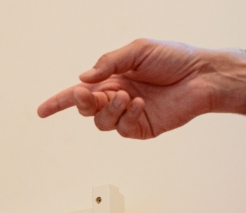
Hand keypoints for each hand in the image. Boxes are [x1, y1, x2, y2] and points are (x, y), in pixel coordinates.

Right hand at [37, 39, 216, 138]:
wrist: (203, 75)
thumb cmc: (174, 58)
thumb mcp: (137, 50)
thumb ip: (108, 63)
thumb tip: (83, 78)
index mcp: (111, 79)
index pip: (79, 92)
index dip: (58, 102)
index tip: (41, 111)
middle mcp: (117, 98)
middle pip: (86, 109)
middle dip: (84, 103)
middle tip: (92, 95)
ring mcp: (129, 115)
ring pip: (102, 122)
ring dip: (109, 109)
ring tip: (127, 96)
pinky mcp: (142, 128)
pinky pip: (123, 128)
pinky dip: (127, 115)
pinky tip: (140, 103)